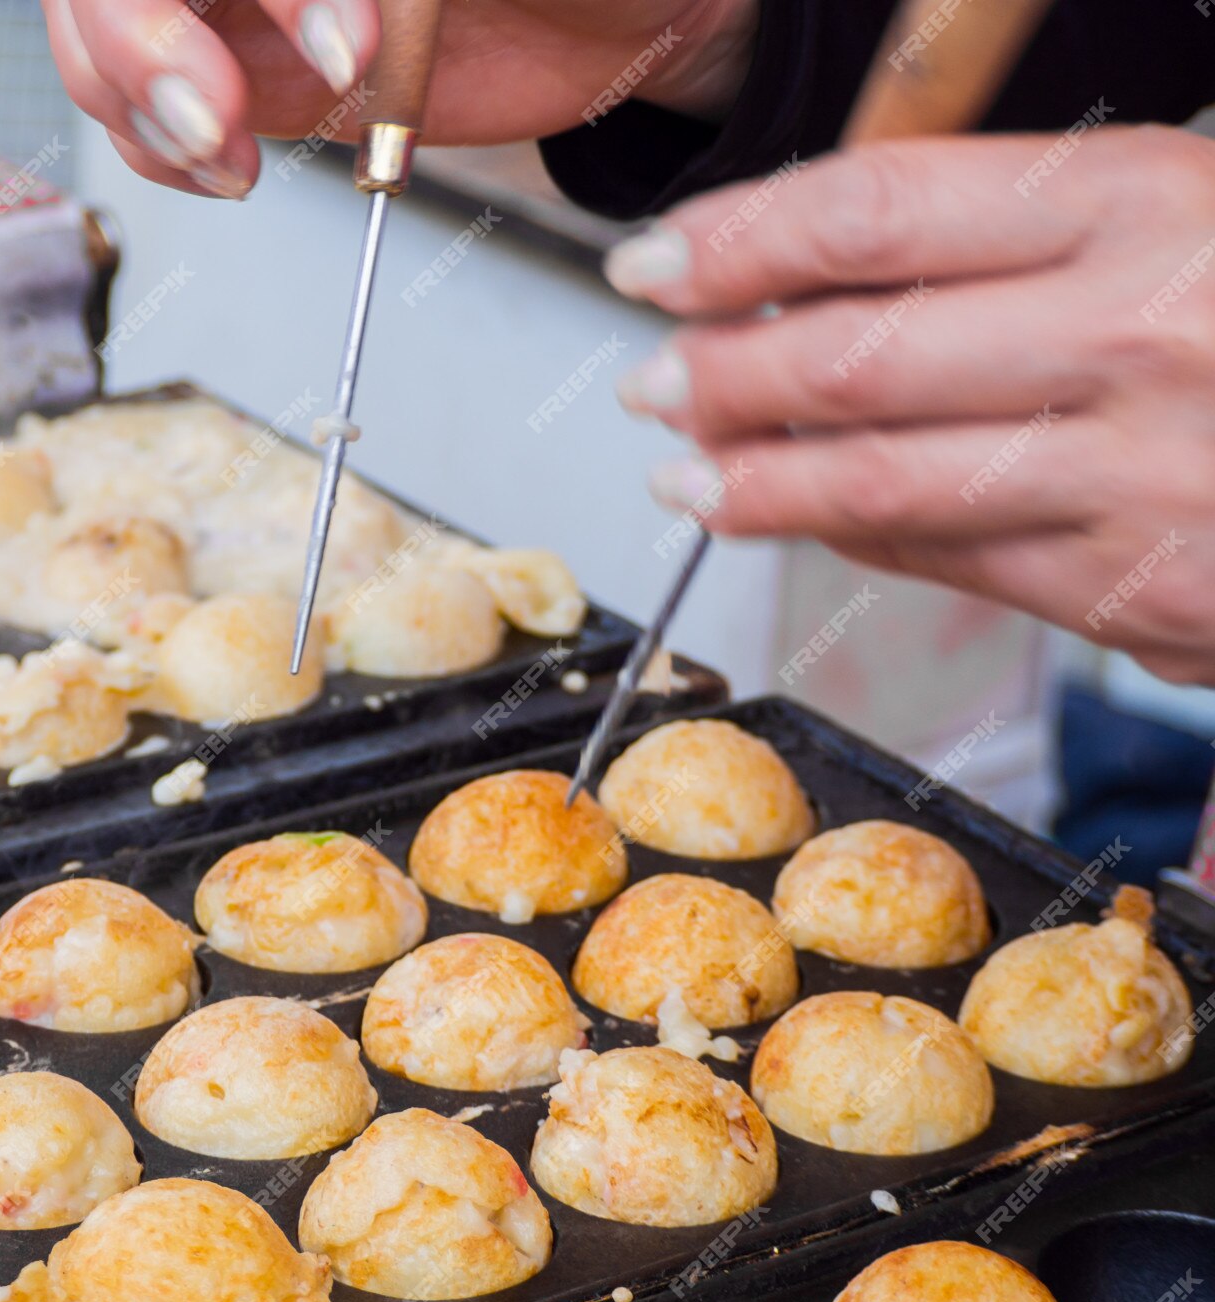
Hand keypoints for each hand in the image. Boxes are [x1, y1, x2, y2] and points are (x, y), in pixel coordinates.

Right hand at [41, 0, 757, 196]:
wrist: (620, 13)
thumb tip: (336, 20)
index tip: (346, 44)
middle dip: (141, 41)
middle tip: (214, 117)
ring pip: (102, 27)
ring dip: (142, 102)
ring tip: (226, 157)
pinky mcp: (247, 64)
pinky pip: (150, 106)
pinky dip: (163, 146)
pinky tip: (222, 165)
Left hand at [609, 127, 1214, 684]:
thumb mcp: (1175, 211)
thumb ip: (1011, 234)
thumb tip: (816, 269)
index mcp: (1143, 202)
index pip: (874, 215)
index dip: (737, 240)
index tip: (656, 261)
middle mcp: (1135, 332)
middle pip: (851, 359)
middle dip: (718, 376)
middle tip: (650, 383)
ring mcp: (1134, 472)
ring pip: (879, 482)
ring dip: (755, 483)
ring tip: (686, 474)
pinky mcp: (1134, 586)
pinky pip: (947, 560)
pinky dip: (855, 537)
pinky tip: (804, 519)